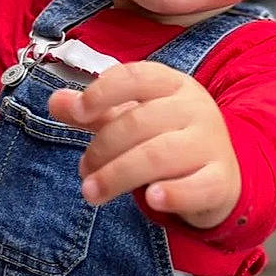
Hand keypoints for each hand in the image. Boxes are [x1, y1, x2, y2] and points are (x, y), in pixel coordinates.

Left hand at [47, 63, 241, 229]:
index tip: (77, 113)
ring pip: (160, 155)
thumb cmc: (168, 139)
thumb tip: (54, 102)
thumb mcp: (132, 119)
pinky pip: (198, 186)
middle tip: (84, 172)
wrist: (220, 174)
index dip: (103, 92)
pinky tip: (152, 199)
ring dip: (118, 175)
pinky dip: (174, 194)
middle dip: (102, 148)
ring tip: (92, 193)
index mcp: (173, 85)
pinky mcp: (221, 180)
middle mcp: (196, 108)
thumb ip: (95, 112)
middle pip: (140, 121)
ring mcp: (211, 143)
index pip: (136, 76)